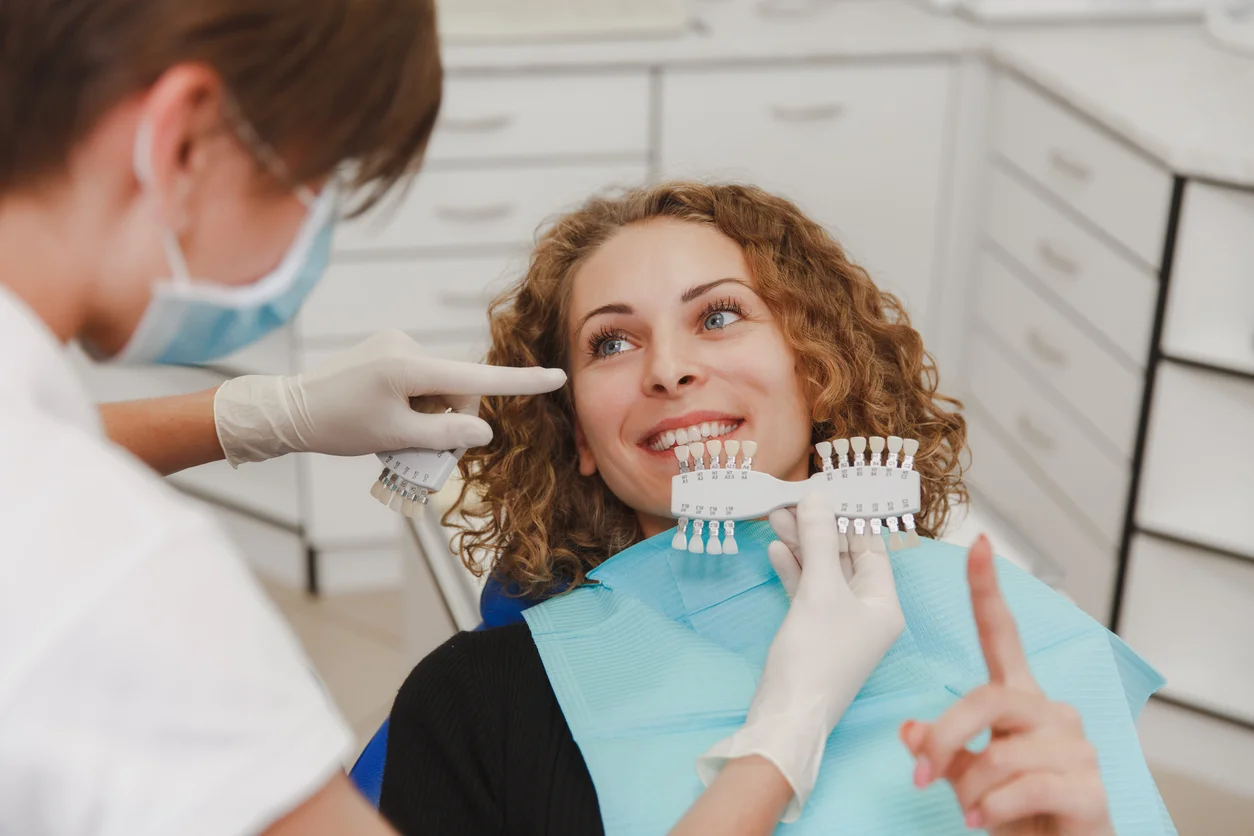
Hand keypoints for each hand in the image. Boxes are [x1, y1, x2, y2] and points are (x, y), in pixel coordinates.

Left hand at [213, 329, 565, 465]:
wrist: (290, 408)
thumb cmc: (339, 426)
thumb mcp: (395, 439)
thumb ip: (444, 436)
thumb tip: (483, 432)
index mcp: (409, 368)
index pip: (477, 379)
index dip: (520, 382)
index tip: (556, 377)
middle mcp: (407, 347)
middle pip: (457, 389)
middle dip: (450, 419)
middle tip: (420, 448)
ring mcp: (397, 343)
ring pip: (439, 386)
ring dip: (430, 412)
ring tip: (396, 434)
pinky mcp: (388, 347)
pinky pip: (421, 377)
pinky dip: (416, 400)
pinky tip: (389, 415)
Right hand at [696, 493, 904, 821]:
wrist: (787, 716)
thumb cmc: (815, 654)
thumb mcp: (820, 590)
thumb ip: (819, 540)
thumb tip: (816, 496)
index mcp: (884, 603)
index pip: (871, 546)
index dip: (847, 515)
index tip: (821, 489)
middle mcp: (869, 611)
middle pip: (845, 556)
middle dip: (817, 527)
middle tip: (789, 500)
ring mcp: (841, 623)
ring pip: (823, 571)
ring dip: (801, 544)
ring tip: (774, 516)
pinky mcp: (815, 632)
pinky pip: (807, 591)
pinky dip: (793, 569)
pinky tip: (776, 549)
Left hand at [900, 536, 1112, 835]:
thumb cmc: (1014, 809)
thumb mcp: (965, 774)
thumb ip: (941, 747)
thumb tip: (909, 730)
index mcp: (1019, 698)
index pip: (1003, 635)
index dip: (987, 591)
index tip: (978, 544)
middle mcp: (1052, 710)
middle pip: (986, 699)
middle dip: (945, 739)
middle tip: (920, 777)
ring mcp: (1075, 746)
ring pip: (1001, 754)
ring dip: (971, 790)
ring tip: (972, 812)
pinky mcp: (1090, 786)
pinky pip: (1024, 788)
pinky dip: (995, 810)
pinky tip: (988, 822)